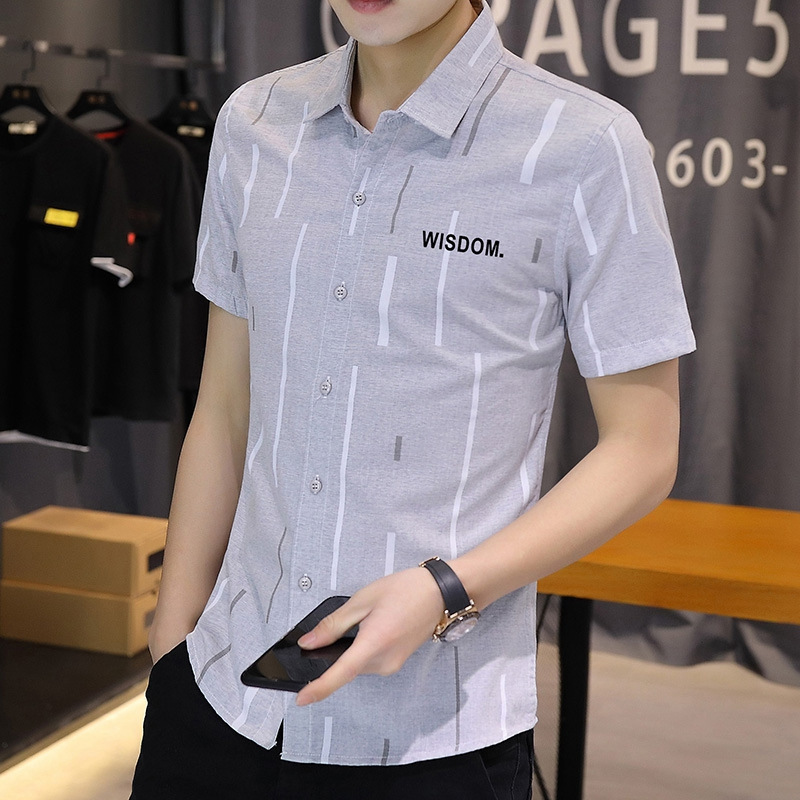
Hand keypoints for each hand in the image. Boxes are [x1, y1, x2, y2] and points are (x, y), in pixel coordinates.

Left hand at [295, 567, 444, 706]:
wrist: (439, 593)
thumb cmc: (405, 590)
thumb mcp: (363, 600)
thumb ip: (334, 624)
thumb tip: (309, 642)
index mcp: (374, 643)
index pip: (341, 672)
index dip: (319, 688)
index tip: (301, 698)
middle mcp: (384, 662)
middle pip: (347, 667)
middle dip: (337, 651)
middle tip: (349, 621)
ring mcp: (391, 665)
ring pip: (357, 664)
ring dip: (352, 648)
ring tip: (369, 618)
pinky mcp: (396, 663)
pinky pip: (370, 662)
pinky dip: (363, 649)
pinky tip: (374, 626)